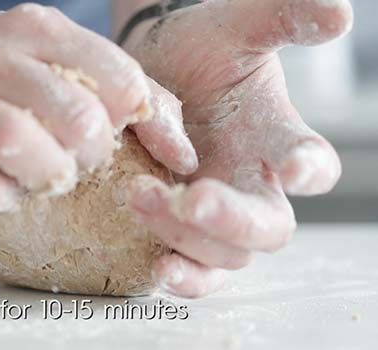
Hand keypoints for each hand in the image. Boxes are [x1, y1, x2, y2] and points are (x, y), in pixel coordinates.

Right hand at [0, 4, 181, 216]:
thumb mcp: (57, 63)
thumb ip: (125, 94)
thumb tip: (183, 155)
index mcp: (36, 29)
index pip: (117, 76)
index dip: (130, 120)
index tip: (115, 138)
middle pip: (74, 116)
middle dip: (90, 157)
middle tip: (78, 165)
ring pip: (18, 144)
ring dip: (45, 177)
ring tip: (43, 180)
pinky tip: (0, 193)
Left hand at [126, 0, 352, 296]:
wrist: (153, 66)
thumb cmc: (201, 48)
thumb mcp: (237, 27)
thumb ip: (283, 19)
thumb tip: (340, 16)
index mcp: (275, 139)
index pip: (312, 162)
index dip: (309, 169)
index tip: (295, 167)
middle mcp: (252, 184)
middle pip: (267, 227)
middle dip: (233, 219)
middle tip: (192, 197)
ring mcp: (216, 211)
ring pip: (224, 254)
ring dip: (186, 235)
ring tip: (139, 194)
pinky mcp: (179, 227)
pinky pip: (192, 267)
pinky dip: (181, 276)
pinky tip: (158, 269)